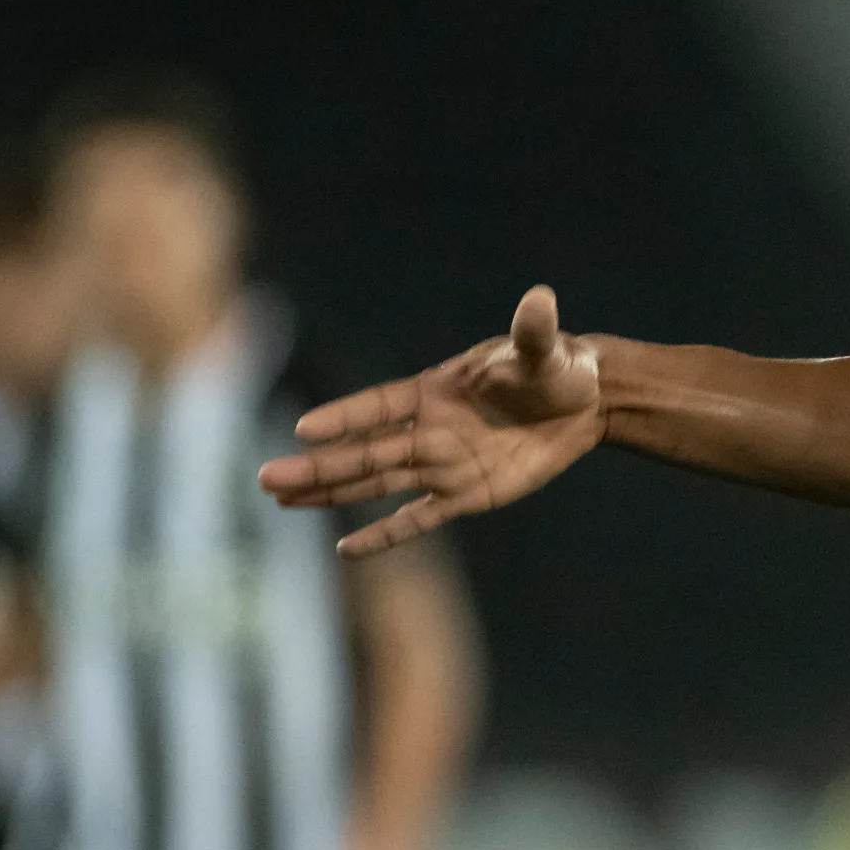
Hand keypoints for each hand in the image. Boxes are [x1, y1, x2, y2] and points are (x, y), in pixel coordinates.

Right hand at [260, 285, 603, 556]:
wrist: (583, 403)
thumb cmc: (556, 368)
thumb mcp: (544, 350)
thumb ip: (532, 332)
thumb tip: (541, 299)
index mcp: (436, 390)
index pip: (380, 407)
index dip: (345, 418)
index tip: (304, 430)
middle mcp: (429, 429)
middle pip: (365, 451)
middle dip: (318, 466)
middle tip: (267, 478)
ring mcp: (444, 465)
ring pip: (377, 483)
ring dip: (332, 492)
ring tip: (281, 499)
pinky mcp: (465, 494)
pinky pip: (418, 519)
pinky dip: (386, 535)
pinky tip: (346, 549)